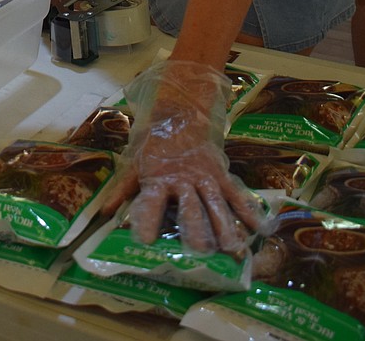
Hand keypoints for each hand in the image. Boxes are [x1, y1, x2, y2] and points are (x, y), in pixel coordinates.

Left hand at [104, 60, 264, 253]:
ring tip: (231, 248)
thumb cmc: (155, 144)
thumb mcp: (135, 163)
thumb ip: (123, 189)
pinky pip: (236, 193)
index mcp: (157, 178)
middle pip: (189, 207)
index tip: (146, 241)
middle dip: (195, 229)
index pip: (150, 202)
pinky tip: (259, 228)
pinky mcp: (220, 174)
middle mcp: (182, 179)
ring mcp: (204, 177)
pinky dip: (248, 210)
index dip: (147, 220)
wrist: (179, 113)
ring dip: (224, 226)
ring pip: (215, 203)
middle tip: (200, 252)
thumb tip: (104, 213)